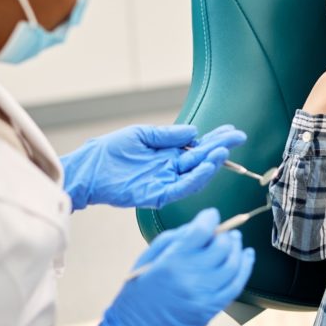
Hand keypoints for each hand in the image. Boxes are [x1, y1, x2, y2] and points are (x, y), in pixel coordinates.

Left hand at [62, 124, 246, 210]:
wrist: (88, 170)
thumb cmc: (110, 152)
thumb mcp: (141, 135)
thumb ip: (167, 135)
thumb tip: (194, 132)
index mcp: (168, 153)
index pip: (198, 146)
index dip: (215, 139)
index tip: (231, 131)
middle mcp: (170, 169)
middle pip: (201, 159)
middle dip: (220, 148)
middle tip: (237, 138)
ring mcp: (164, 182)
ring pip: (194, 176)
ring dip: (210, 165)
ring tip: (222, 152)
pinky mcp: (156, 194)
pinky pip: (179, 189)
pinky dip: (194, 180)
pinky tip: (205, 168)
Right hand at [90, 208, 255, 325]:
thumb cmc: (137, 295)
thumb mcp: (149, 258)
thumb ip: (176, 239)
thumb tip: (200, 227)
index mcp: (173, 261)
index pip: (202, 230)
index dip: (210, 218)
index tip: (211, 215)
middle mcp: (191, 277)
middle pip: (222, 246)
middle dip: (225, 234)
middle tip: (223, 232)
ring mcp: (204, 295)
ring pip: (233, 265)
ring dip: (237, 249)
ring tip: (236, 241)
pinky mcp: (211, 310)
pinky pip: (235, 286)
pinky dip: (244, 269)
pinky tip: (245, 258)